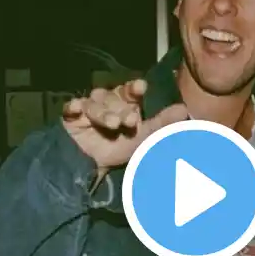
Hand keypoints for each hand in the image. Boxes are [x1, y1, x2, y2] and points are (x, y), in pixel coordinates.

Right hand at [62, 79, 187, 177]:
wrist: (91, 167)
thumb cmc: (119, 148)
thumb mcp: (143, 138)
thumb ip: (162, 123)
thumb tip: (183, 109)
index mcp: (125, 103)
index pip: (130, 91)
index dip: (134, 88)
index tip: (141, 88)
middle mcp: (107, 102)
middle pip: (112, 97)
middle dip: (121, 108)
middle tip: (129, 121)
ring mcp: (88, 108)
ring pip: (94, 103)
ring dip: (103, 112)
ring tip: (112, 124)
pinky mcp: (71, 116)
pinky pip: (71, 107)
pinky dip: (74, 107)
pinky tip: (77, 109)